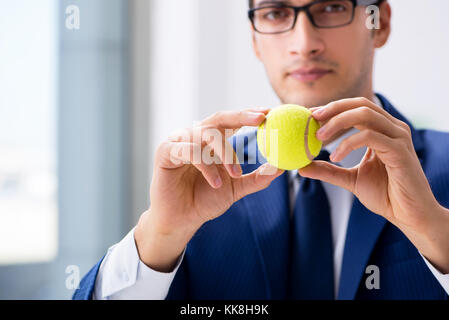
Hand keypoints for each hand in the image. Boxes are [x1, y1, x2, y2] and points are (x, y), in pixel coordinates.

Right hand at [135, 108, 283, 271]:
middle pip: (218, 118)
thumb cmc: (205, 200)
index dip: (249, 115)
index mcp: (210, 141)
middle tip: (260, 118)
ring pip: (206, 133)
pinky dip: (206, 166)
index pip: (231, 121)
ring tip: (236, 174)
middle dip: (241, 116)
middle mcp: (194, 136)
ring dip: (225, 152)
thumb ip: (256, 178)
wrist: (181, 221)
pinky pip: (189, 151)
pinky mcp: (165, 152)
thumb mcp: (236, 188)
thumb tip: (281, 168)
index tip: (269, 113)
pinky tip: (216, 183)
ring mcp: (179, 142)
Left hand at [300, 97, 448, 272]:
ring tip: (319, 137)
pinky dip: (348, 143)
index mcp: (382, 130)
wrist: (407, 215)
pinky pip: (369, 136)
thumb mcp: (349, 179)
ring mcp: (398, 137)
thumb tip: (302, 166)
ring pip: (364, 114)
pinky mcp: (400, 150)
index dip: (332, 108)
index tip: (309, 116)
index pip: (355, 108)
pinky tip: (335, 156)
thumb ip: (328, 170)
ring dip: (337, 122)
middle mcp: (392, 128)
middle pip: (360, 104)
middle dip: (333, 108)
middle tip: (312, 118)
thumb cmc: (385, 195)